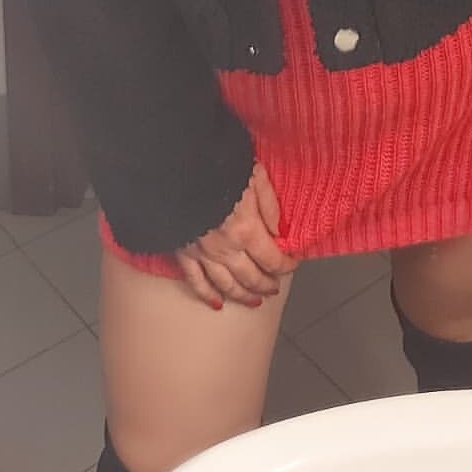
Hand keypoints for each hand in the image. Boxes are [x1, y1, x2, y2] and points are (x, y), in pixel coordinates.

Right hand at [173, 162, 298, 309]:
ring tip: (255, 301)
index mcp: (246, 230)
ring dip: (243, 296)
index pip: (272, 259)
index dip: (286, 265)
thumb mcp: (254, 177)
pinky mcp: (184, 253)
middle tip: (275, 287)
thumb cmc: (220, 167)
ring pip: (227, 285)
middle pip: (252, 277)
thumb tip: (279, 232)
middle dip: (267, 284)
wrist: (179, 167)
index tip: (292, 264)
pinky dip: (207, 295)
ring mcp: (204, 254)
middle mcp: (226, 249)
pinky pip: (196, 282)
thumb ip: (269, 206)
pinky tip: (218, 304)